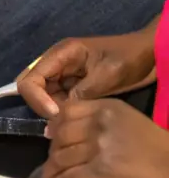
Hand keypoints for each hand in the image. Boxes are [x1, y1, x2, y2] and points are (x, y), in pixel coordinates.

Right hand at [18, 31, 157, 118]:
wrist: (147, 56)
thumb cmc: (127, 59)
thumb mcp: (106, 75)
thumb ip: (82, 92)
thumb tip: (61, 114)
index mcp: (61, 54)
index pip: (31, 78)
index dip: (36, 99)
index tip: (56, 116)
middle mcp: (57, 63)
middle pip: (31, 86)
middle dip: (41, 106)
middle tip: (62, 123)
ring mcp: (64, 75)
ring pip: (43, 96)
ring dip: (52, 111)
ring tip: (73, 122)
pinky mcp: (73, 85)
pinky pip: (58, 100)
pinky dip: (63, 112)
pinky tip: (77, 120)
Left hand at [40, 98, 168, 177]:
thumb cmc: (160, 153)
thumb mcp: (129, 126)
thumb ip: (100, 127)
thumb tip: (68, 139)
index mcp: (108, 108)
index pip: (66, 111)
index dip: (56, 127)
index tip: (52, 138)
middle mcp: (100, 123)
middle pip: (61, 135)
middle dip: (54, 152)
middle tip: (54, 165)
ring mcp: (101, 147)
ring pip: (62, 157)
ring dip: (54, 171)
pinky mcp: (102, 172)